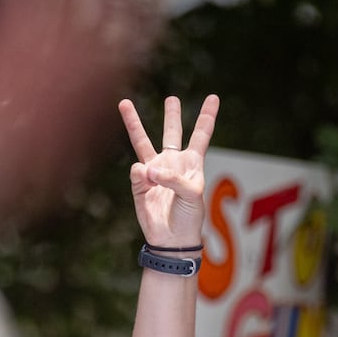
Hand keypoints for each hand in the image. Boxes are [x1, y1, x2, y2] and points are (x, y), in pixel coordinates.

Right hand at [117, 94, 218, 247]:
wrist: (172, 238)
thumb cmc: (189, 217)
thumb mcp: (192, 195)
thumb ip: (173, 178)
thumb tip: (147, 169)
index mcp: (192, 164)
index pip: (201, 135)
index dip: (206, 117)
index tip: (213, 97)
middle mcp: (173, 163)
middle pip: (171, 133)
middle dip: (171, 115)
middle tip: (171, 98)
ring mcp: (154, 171)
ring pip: (142, 142)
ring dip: (134, 123)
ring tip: (124, 103)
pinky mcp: (139, 182)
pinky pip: (137, 172)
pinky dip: (143, 177)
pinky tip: (149, 185)